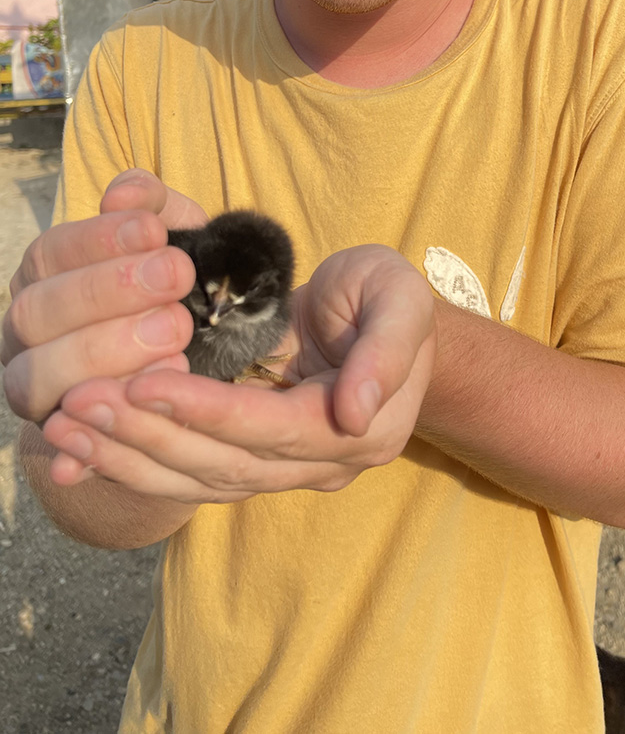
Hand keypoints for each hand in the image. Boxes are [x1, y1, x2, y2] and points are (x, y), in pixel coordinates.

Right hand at [2, 170, 203, 434]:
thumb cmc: (179, 284)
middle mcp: (24, 332)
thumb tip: (125, 194)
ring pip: (34, 378)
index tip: (156, 231)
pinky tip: (143, 406)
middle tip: (174, 279)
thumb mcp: (176, 236)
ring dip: (104, 355)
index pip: (50, 253)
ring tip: (176, 334)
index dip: (98, 240)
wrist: (202, 354)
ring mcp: (33, 390)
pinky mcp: (59, 441)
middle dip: (106, 294)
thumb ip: (154, 205)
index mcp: (45, 275)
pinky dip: (94, 433)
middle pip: (35, 314)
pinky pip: (63, 443)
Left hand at [41, 245, 435, 500]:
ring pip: (199, 480)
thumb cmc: (390, 301)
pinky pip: (190, 474)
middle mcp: (321, 464)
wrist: (382, 325)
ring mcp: (285, 470)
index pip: (273, 430)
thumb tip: (356, 411)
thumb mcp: (402, 301)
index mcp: (361, 429)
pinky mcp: (251, 461)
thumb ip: (388, 351)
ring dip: (129, 457)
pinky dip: (135, 463)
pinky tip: (84, 446)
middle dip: (150, 437)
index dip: (208, 412)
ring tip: (65, 426)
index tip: (145, 384)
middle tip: (81, 403)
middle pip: (225, 465)